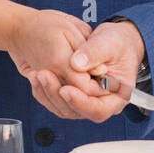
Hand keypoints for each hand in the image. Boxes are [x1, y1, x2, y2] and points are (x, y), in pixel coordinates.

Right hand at [9, 9, 103, 101]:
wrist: (18, 27)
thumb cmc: (45, 23)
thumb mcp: (72, 28)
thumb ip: (88, 51)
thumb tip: (101, 71)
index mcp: (60, 60)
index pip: (84, 86)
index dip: (98, 88)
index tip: (107, 79)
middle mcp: (50, 74)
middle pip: (73, 98)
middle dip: (88, 97)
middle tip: (100, 84)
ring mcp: (44, 81)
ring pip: (61, 104)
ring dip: (76, 102)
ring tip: (90, 91)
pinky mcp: (41, 85)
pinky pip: (51, 101)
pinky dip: (63, 101)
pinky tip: (72, 94)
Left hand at [28, 19, 145, 122]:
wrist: (113, 41)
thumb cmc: (117, 43)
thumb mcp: (110, 43)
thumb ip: (94, 53)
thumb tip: (76, 64)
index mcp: (116, 97)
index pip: (98, 109)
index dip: (80, 102)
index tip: (65, 89)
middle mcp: (100, 103)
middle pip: (77, 111)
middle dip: (57, 95)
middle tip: (44, 76)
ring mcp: (86, 101)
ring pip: (63, 107)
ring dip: (48, 92)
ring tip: (37, 74)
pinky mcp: (73, 95)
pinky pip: (57, 99)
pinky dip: (44, 90)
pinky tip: (35, 76)